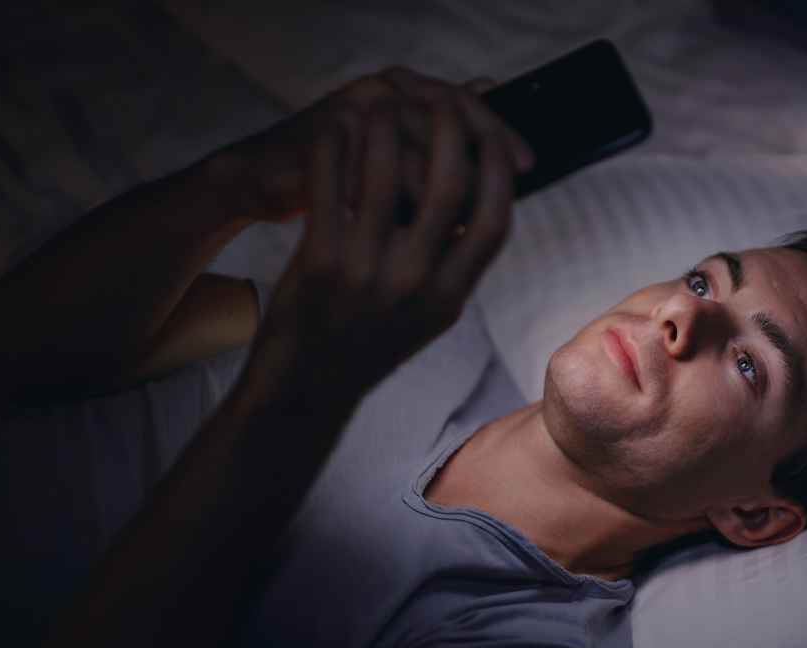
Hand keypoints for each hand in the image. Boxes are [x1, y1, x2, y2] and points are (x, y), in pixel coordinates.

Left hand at [237, 70, 525, 411]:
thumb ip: (454, 263)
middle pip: (451, 190)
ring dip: (387, 128)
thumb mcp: (427, 314)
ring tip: (382, 104)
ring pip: (387, 178)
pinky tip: (337, 128)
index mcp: (449, 298)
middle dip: (452, 133)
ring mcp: (366, 273)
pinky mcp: (319, 262)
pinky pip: (331, 187)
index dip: (499, 171)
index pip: (495, 223)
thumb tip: (481, 203)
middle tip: (443, 103)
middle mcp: (414, 286)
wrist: (307, 385)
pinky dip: (335, 149)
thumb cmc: (369, 341)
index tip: (494, 136)